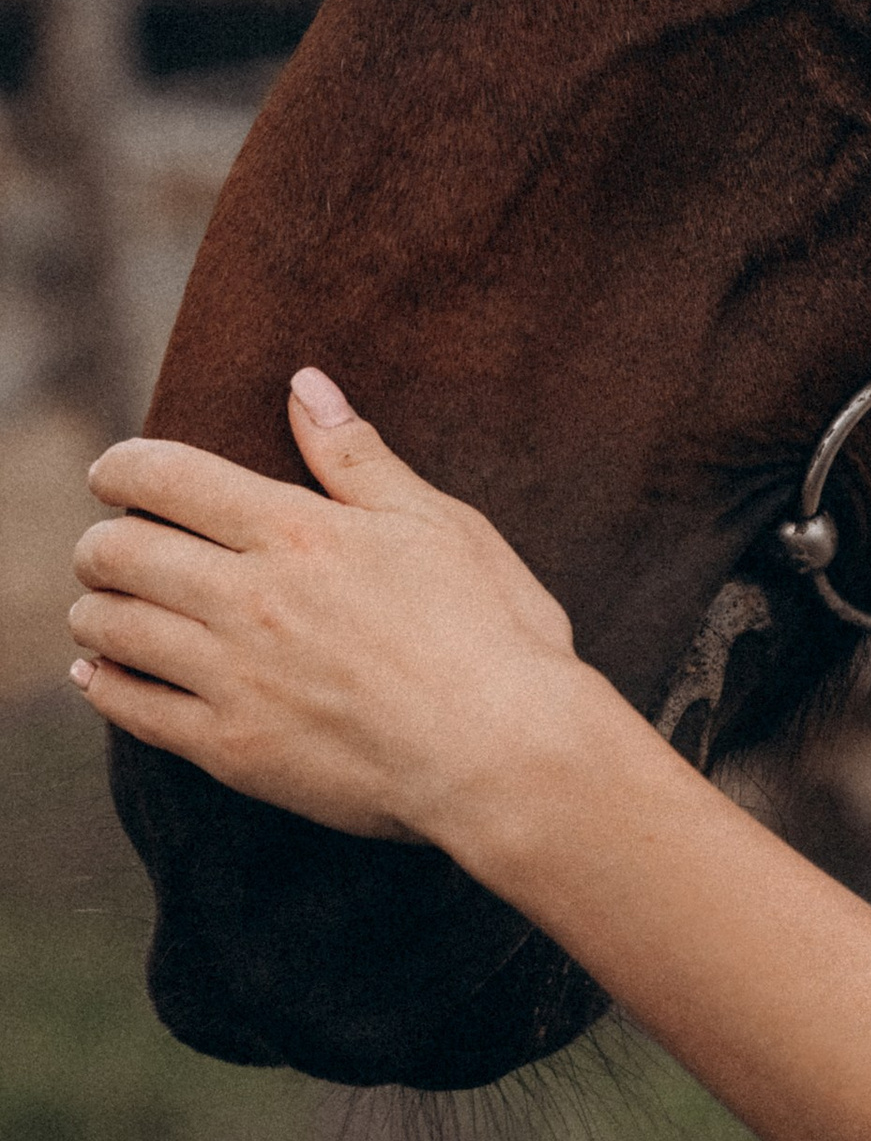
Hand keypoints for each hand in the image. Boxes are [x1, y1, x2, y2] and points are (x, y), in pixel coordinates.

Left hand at [67, 368, 617, 856]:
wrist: (504, 755)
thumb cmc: (492, 632)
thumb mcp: (439, 524)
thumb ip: (358, 458)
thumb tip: (305, 385)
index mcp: (298, 532)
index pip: (167, 477)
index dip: (122, 468)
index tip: (111, 473)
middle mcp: (249, 599)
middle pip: (120, 553)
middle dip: (99, 543)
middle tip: (107, 546)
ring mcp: (233, 677)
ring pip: (112, 630)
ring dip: (96, 610)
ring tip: (106, 607)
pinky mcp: (232, 749)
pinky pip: (132, 711)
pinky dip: (103, 686)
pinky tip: (102, 675)